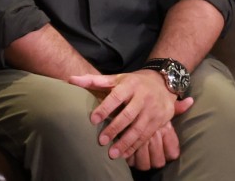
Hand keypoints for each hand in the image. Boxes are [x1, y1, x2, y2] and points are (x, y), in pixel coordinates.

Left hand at [68, 71, 192, 161]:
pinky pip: (146, 136)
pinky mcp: (158, 121)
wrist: (164, 83)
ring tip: (112, 154)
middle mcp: (142, 97)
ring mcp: (151, 110)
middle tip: (101, 141)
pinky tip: (125, 155)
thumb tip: (71, 80)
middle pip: (127, 115)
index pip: (116, 97)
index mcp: (130, 85)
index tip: (93, 119)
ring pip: (138, 129)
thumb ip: (94, 80)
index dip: (105, 108)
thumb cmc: (133, 82)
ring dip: (125, 142)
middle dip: (114, 129)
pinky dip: (135, 146)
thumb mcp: (117, 78)